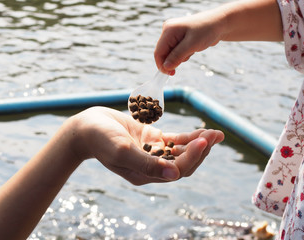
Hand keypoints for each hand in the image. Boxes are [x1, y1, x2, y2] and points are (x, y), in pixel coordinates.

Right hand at [70, 107, 223, 184]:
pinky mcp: (153, 140)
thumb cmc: (101, 139)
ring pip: (182, 152)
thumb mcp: (122, 151)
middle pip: (183, 163)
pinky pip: (175, 140)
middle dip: (201, 150)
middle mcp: (152, 166)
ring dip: (199, 143)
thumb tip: (175, 175)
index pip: (176, 170)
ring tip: (215, 133)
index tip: (203, 140)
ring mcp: (153, 152)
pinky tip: (202, 131)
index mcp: (145, 175)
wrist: (88, 127)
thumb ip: (147, 164)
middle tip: (215, 135)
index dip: (192, 157)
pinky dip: (189, 137)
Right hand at [154, 10, 225, 74]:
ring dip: (180, 58)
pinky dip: (184, 55)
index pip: (158, 52)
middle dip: (173, 60)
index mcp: (168, 30)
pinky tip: (193, 49)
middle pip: (163, 53)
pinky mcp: (179, 38)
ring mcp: (173, 35)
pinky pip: (176, 52)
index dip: (162, 65)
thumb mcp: (191, 45)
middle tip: (187, 58)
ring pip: (170, 54)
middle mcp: (168, 31)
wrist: (219, 24)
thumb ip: (177, 56)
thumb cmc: (206, 31)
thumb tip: (165, 67)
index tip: (171, 74)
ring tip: (192, 50)